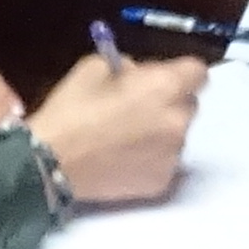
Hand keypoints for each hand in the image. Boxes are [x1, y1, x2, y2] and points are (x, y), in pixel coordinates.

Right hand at [31, 50, 204, 206]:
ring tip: (124, 136)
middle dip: (169, 101)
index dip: (179, 72)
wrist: (50, 163)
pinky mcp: (162, 182)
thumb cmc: (70, 110)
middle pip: (189, 104)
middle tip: (136, 106)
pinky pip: (164, 161)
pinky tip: (122, 157)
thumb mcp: (94, 67)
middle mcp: (178, 121)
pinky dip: (150, 157)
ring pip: (177, 134)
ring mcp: (173, 156)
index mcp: (165, 88)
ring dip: (160, 130)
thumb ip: (126, 66)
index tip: (159, 78)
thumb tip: (138, 74)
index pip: (198, 71)